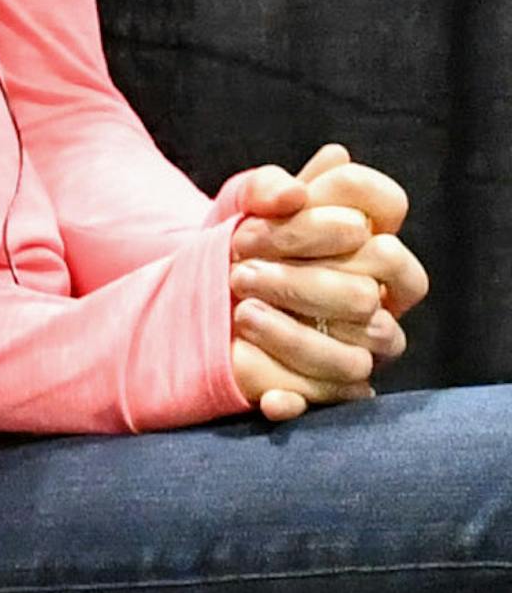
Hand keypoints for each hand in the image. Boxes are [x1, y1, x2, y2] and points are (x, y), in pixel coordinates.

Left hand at [228, 145, 426, 420]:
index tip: (283, 207)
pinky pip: (332, 405)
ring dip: (293, 337)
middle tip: (239, 271)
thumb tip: (295, 192)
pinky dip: (299, 399)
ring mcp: (362, 346)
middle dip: (302, 279)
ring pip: (355, 355)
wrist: (204, 285)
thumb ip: (266, 186)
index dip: (337, 202)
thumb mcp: (243, 202)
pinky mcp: (331, 390)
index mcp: (369, 235)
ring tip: (240, 315)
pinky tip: (269, 398)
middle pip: (366, 288)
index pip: (388, 205)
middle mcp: (379, 293)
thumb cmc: (240, 236)